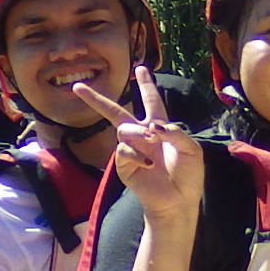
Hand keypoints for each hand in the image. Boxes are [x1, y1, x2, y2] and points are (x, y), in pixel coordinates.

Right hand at [70, 66, 204, 223]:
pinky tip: (149, 164)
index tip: (140, 69)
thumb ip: (176, 132)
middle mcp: (142, 136)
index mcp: (160, 128)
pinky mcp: (124, 166)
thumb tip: (152, 126)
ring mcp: (131, 150)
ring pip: (123, 129)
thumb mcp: (191, 149)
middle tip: (77, 87)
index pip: (152, 101)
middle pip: (116, 112)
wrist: (178, 201)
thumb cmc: (188, 175)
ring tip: (152, 143)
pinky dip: (138, 154)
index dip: (146, 85)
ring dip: (138, 133)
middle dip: (97, 99)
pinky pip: (124, 150)